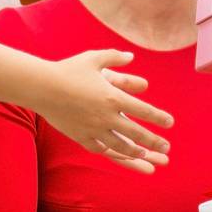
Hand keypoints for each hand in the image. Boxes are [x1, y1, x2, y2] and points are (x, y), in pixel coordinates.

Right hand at [35, 50, 173, 172]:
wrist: (42, 87)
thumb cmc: (70, 70)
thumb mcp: (95, 58)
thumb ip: (115, 58)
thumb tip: (131, 57)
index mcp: (113, 97)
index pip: (144, 111)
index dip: (159, 118)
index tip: (169, 123)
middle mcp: (106, 116)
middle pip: (137, 133)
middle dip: (154, 142)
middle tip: (166, 148)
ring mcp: (93, 129)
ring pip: (119, 145)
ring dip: (135, 151)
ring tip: (145, 154)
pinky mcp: (80, 136)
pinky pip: (99, 148)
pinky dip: (111, 152)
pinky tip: (118, 154)